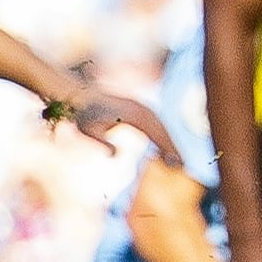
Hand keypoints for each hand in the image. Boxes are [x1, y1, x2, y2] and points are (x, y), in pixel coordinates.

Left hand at [54, 87, 182, 165]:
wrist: (80, 94)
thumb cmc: (84, 114)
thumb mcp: (89, 130)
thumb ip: (102, 142)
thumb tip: (113, 154)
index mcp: (134, 115)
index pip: (157, 134)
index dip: (168, 149)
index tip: (175, 163)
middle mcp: (142, 109)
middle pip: (164, 130)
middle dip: (173, 147)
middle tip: (181, 166)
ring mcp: (141, 107)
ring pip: (161, 126)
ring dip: (169, 141)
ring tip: (175, 159)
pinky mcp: (138, 108)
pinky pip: (155, 123)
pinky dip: (161, 135)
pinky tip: (161, 147)